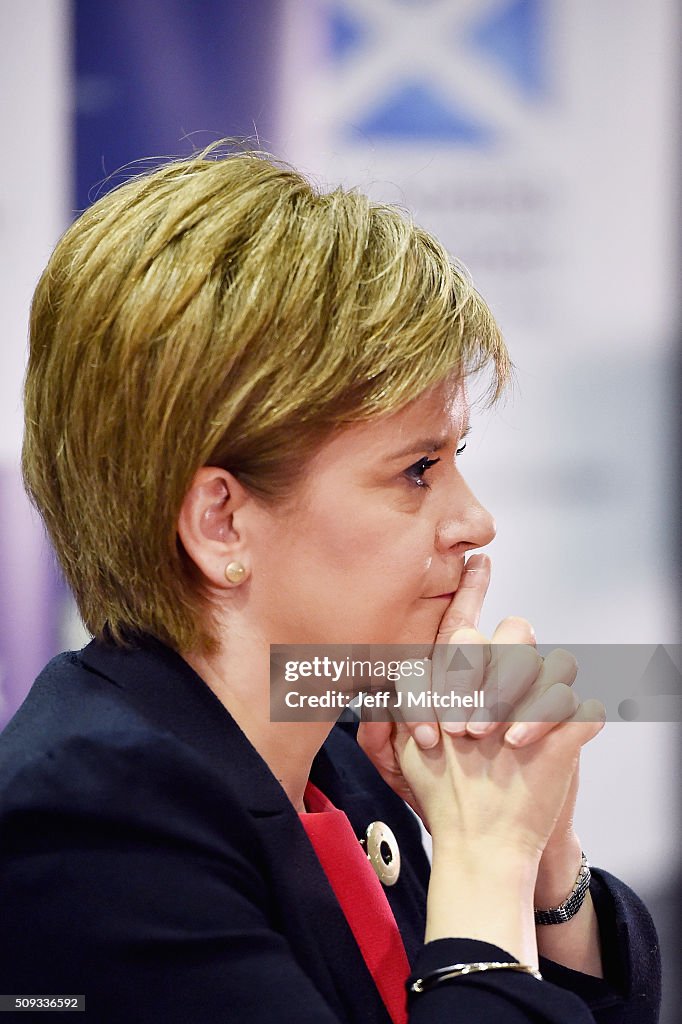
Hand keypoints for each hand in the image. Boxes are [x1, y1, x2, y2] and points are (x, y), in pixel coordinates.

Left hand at [357, 555, 604, 855]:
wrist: (486, 839)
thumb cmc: (445, 791)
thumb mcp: (400, 757)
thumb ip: (384, 719)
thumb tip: (373, 689)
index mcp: (466, 675)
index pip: (469, 622)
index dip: (473, 588)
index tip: (475, 560)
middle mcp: (506, 680)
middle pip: (511, 632)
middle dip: (484, 671)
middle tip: (459, 722)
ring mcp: (540, 702)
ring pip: (551, 658)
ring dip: (516, 690)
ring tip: (488, 736)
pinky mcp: (569, 729)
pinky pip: (576, 699)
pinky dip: (547, 716)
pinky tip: (517, 743)